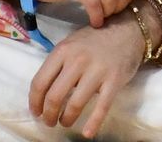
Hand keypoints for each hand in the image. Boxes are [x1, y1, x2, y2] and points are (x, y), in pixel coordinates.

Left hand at [29, 12, 144, 138]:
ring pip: (75, 104)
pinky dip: (93, 123)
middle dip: (49, 115)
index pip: (39, 82)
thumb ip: (58, 64)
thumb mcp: (71, 44)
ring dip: (66, 119)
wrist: (127, 31)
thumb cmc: (94, 40)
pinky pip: (101, 107)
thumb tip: (44, 91)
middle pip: (54, 96)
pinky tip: (87, 133)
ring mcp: (96, 71)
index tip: (36, 112)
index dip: (34, 101)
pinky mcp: (114, 81)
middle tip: (49, 122)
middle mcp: (77, 61)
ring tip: (65, 123)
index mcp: (62, 51)